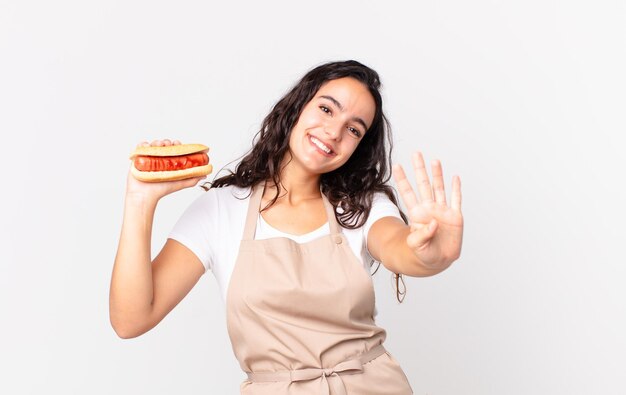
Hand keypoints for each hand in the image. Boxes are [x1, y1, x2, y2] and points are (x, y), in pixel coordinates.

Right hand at [125, 139, 207, 201]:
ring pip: (153, 144)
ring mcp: (148, 158)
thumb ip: (192, 179)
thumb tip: (205, 174)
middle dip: (167, 142)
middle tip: (169, 144)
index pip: (174, 149)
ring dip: (157, 142)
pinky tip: (148, 147)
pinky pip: (140, 147)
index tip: (179, 144)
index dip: (177, 145)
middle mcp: (159, 159)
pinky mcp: (138, 158)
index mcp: (168, 162)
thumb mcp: (179, 183)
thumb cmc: (161, 190)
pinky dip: (144, 144)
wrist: (145, 196)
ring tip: (160, 146)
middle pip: (163, 145)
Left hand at [392, 151, 463, 267]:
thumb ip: (420, 236)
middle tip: (416, 154)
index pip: (407, 193)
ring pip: (439, 188)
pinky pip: (456, 200)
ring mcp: (442, 211)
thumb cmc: (424, 253)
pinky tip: (455, 177)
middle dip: (419, 169)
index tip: (396, 166)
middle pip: (423, 185)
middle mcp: (429, 208)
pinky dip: (456, 189)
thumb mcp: (416, 247)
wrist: (439, 261)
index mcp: (416, 214)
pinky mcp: (455, 217)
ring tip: (434, 160)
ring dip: (437, 175)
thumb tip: (433, 223)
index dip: (402, 180)